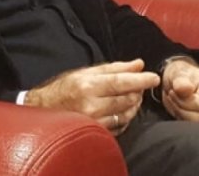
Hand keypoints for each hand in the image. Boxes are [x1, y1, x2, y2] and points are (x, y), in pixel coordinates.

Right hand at [24, 60, 159, 134]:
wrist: (44, 109)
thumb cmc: (66, 88)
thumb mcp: (87, 72)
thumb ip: (114, 68)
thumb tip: (139, 64)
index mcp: (88, 85)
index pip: (121, 82)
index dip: (140, 80)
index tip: (154, 78)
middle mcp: (91, 104)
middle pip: (126, 99)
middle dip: (138, 92)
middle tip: (139, 86)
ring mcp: (93, 121)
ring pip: (126, 114)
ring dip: (133, 105)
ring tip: (131, 97)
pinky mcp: (95, 133)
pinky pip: (119, 126)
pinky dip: (125, 118)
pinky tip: (120, 110)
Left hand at [161, 59, 198, 124]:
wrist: (182, 79)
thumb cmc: (182, 74)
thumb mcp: (178, 73)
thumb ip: (181, 81)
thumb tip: (184, 88)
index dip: (181, 102)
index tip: (171, 92)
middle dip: (179, 109)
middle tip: (170, 97)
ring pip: (196, 124)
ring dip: (180, 114)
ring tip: (174, 101)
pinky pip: (194, 127)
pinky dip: (182, 119)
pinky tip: (179, 108)